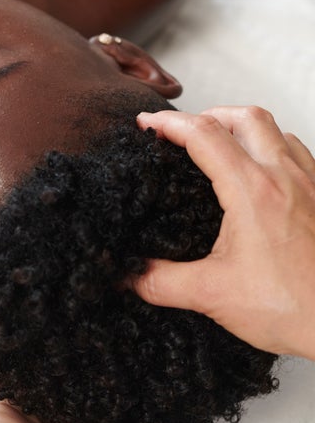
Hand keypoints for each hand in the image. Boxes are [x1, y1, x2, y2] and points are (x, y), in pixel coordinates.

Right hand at [133, 107, 314, 359]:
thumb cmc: (295, 308)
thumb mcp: (212, 295)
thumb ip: (160, 281)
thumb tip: (126, 275)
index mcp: (253, 191)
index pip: (204, 135)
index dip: (169, 123)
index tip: (146, 123)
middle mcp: (285, 178)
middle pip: (245, 117)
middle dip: (207, 114)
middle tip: (182, 130)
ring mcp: (311, 185)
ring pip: (277, 130)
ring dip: (243, 127)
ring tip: (219, 145)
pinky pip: (299, 154)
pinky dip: (273, 148)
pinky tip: (261, 173)